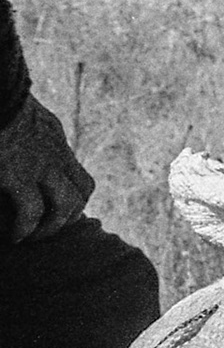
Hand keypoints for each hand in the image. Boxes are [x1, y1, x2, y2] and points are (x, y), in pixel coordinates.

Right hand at [0, 94, 93, 243]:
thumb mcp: (17, 110)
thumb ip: (23, 126)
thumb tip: (16, 135)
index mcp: (52, 135)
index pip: (75, 171)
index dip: (70, 194)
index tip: (54, 208)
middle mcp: (54, 151)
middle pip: (82, 190)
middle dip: (69, 214)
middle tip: (48, 228)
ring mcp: (39, 163)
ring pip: (66, 205)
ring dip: (52, 226)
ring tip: (33, 237)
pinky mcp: (16, 174)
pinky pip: (32, 211)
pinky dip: (26, 228)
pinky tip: (16, 237)